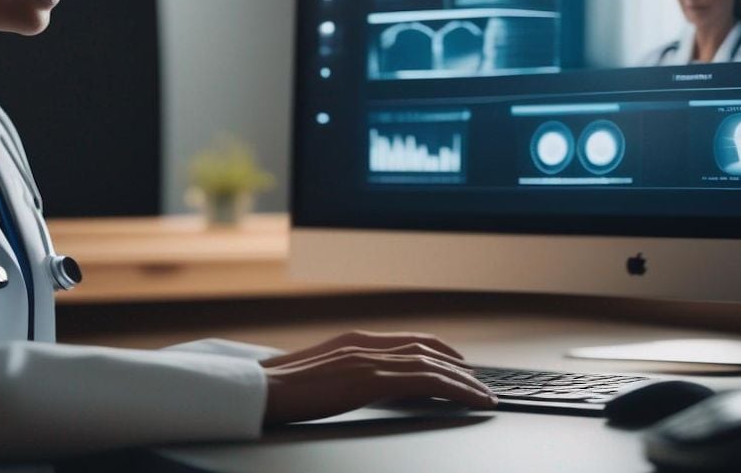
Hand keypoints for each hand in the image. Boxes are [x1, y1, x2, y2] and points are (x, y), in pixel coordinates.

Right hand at [261, 330, 496, 425]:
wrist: (257, 392)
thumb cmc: (278, 391)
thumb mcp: (316, 376)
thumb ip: (342, 374)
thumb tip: (358, 385)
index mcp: (352, 341)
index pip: (407, 340)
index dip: (438, 349)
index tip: (456, 360)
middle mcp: (365, 344)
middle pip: (425, 351)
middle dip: (457, 368)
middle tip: (480, 382)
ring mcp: (369, 360)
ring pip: (432, 365)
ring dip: (463, 381)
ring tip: (483, 395)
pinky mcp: (370, 380)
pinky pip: (425, 382)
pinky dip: (453, 389)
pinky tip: (468, 400)